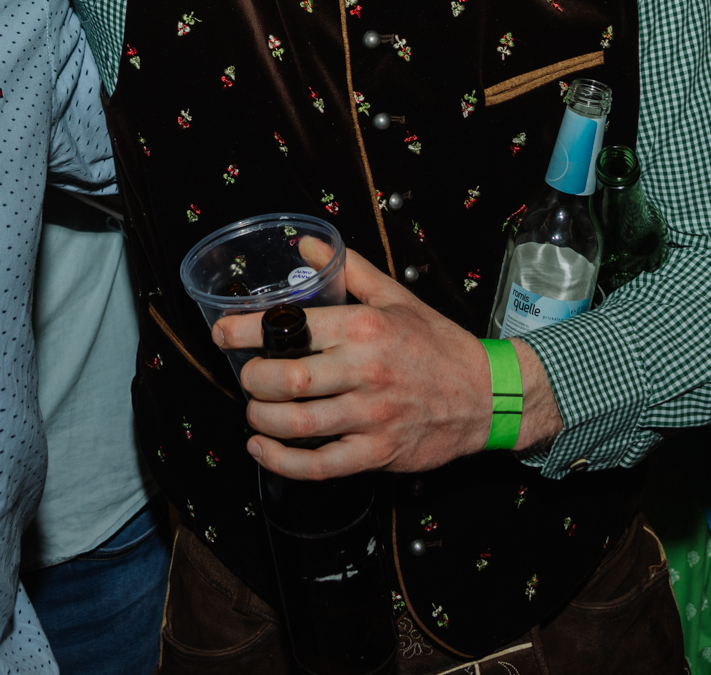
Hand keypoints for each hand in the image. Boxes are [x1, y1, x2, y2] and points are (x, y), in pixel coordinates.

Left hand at [212, 240, 563, 477]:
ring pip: (296, 423)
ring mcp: (371, 416)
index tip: (223, 333)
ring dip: (261, 419)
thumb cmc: (439, 345)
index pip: (290, 327)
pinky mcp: (378, 453)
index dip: (244, 332)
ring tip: (254, 411)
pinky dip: (281, 461)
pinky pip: (319, 465)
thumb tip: (308, 246)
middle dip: (251, 379)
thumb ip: (349, 271)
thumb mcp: (396, 297)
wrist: (488, 395)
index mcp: (365, 328)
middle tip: (244, 375)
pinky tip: (263, 449)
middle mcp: (365, 370)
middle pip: (285, 378)